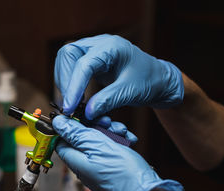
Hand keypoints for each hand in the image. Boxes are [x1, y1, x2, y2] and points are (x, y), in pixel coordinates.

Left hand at [52, 115, 183, 190]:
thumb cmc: (122, 175)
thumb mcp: (97, 146)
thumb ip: (76, 133)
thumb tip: (57, 123)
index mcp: (75, 160)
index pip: (62, 138)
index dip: (70, 125)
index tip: (81, 115)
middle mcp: (84, 164)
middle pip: (81, 137)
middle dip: (95, 126)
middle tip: (107, 122)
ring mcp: (97, 166)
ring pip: (98, 141)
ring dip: (110, 132)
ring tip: (122, 132)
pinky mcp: (110, 167)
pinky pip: (109, 149)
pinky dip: (118, 142)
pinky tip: (128, 140)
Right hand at [54, 34, 183, 118]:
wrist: (158, 80)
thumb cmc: (150, 81)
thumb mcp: (131, 92)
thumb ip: (108, 100)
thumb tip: (87, 113)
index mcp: (112, 47)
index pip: (84, 63)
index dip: (74, 86)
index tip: (70, 107)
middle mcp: (98, 45)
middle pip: (67, 55)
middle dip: (65, 81)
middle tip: (69, 105)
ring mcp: (92, 51)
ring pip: (65, 61)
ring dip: (64, 83)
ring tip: (72, 104)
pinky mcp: (89, 62)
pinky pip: (70, 69)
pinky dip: (70, 85)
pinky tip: (76, 99)